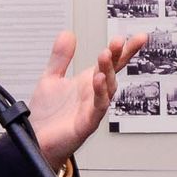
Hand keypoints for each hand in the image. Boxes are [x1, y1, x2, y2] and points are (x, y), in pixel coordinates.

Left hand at [27, 31, 146, 168]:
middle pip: (112, 72)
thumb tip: (68, 34)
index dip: (125, 50)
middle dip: (118, 56)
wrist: (36, 142)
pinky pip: (98, 108)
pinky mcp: (86, 124)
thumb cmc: (46, 116)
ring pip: (108, 89)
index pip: (111, 63)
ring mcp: (92, 109)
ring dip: (108, 72)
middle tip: (119, 41)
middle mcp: (93, 95)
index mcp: (87, 82)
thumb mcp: (50, 78)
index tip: (140, 37)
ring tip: (105, 55)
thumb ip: (60, 57)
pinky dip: (100, 94)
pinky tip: (97, 80)